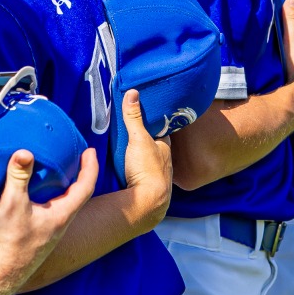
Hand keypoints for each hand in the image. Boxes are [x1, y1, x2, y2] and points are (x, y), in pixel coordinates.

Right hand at [0, 147, 96, 294]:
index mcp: (62, 215)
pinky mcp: (41, 238)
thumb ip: (18, 177)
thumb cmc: (9, 240)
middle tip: (81, 158)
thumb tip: (24, 152)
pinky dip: (55, 199)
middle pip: (80, 196)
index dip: (90, 167)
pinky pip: (56, 213)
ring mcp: (52, 233)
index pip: (85, 187)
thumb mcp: (12, 204)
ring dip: (69, 188)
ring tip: (63, 173)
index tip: (90, 151)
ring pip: (68, 206)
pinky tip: (42, 197)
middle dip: (83, 175)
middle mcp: (61, 224)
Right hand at [116, 90, 173, 211]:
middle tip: (133, 133)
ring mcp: (157, 176)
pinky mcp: (147, 189)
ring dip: (141, 158)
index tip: (147, 116)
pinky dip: (137, 172)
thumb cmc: (147, 168)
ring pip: (149, 163)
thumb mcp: (138, 138)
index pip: (162, 131)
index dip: (155, 124)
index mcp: (165, 148)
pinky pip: (142, 176)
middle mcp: (164, 161)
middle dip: (146, 142)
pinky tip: (128, 172)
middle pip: (155, 147)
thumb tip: (132, 92)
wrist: (147, 202)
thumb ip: (133, 117)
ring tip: (128, 151)